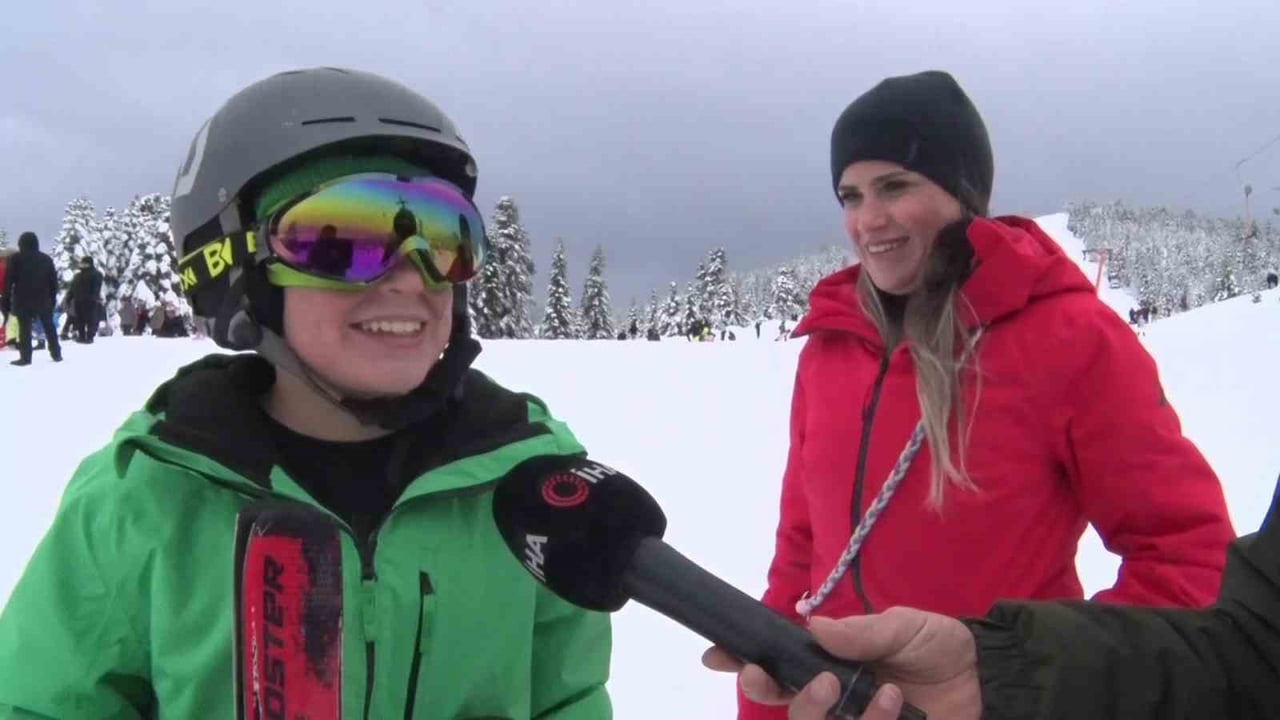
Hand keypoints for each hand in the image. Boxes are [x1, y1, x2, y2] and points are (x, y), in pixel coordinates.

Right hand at [702, 607, 981, 719]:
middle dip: (792, 699)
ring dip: (851, 718)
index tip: (720, 658)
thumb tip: (813, 626)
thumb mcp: (905, 626)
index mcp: (829, 668)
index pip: (776, 671)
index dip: (745, 666)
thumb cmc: (940, 648)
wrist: (991, 678)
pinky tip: (900, 707)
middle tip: (823, 683)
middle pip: (790, 712)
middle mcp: (836, 703)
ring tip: (888, 692)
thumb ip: (863, 631)